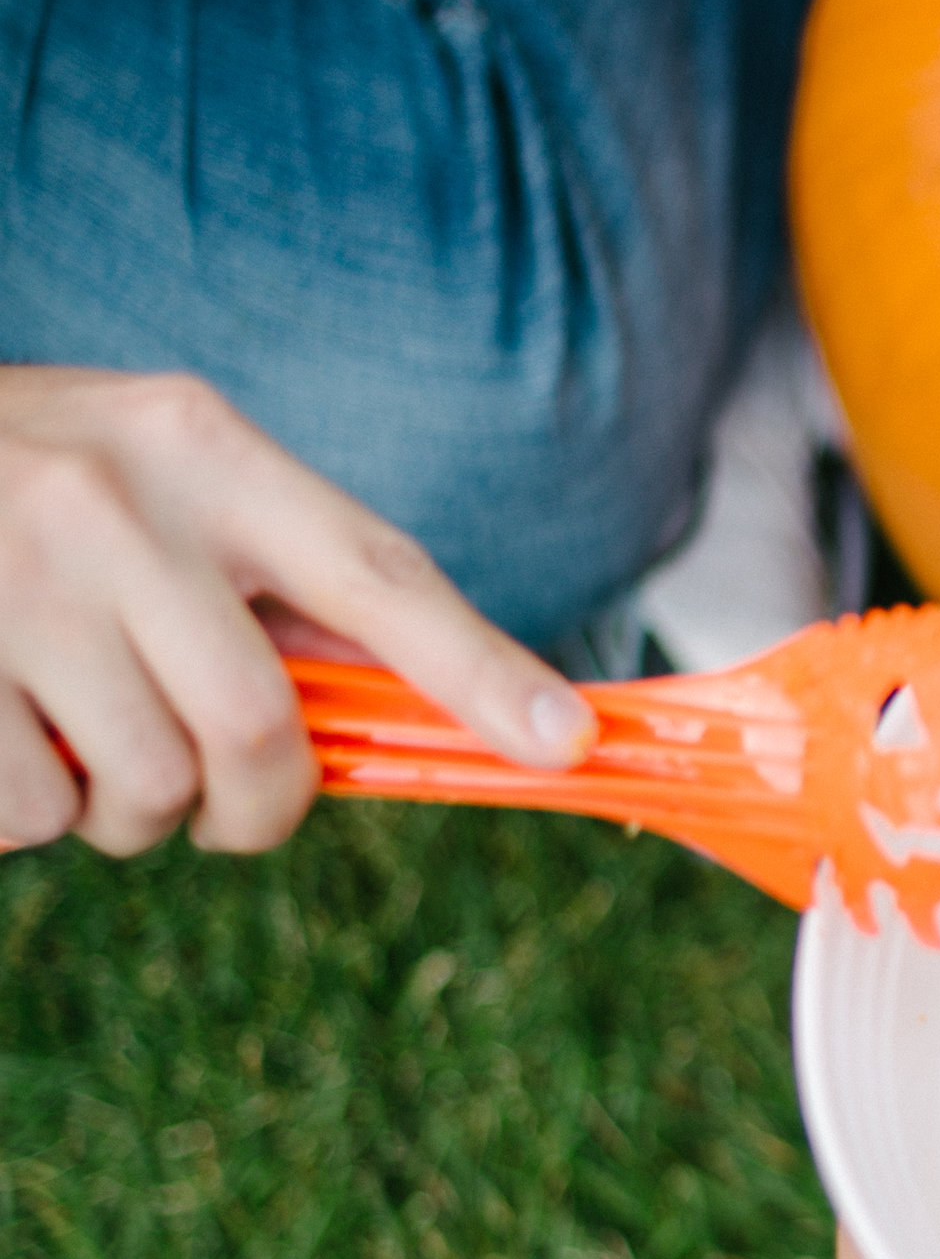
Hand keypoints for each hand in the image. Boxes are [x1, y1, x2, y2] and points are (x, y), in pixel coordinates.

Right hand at [0, 369, 593, 859]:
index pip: (375, 570)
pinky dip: (24, 812)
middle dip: (255, 807)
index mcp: (197, 443)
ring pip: (145, 791)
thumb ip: (262, 575)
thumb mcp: (150, 478)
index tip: (566, 740)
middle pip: (259, 732)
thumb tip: (408, 711)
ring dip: (124, 810)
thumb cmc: (26, 488)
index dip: (478, 667)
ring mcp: (17, 584)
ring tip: (71, 729)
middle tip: (221, 802)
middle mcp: (113, 502)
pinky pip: (32, 815)